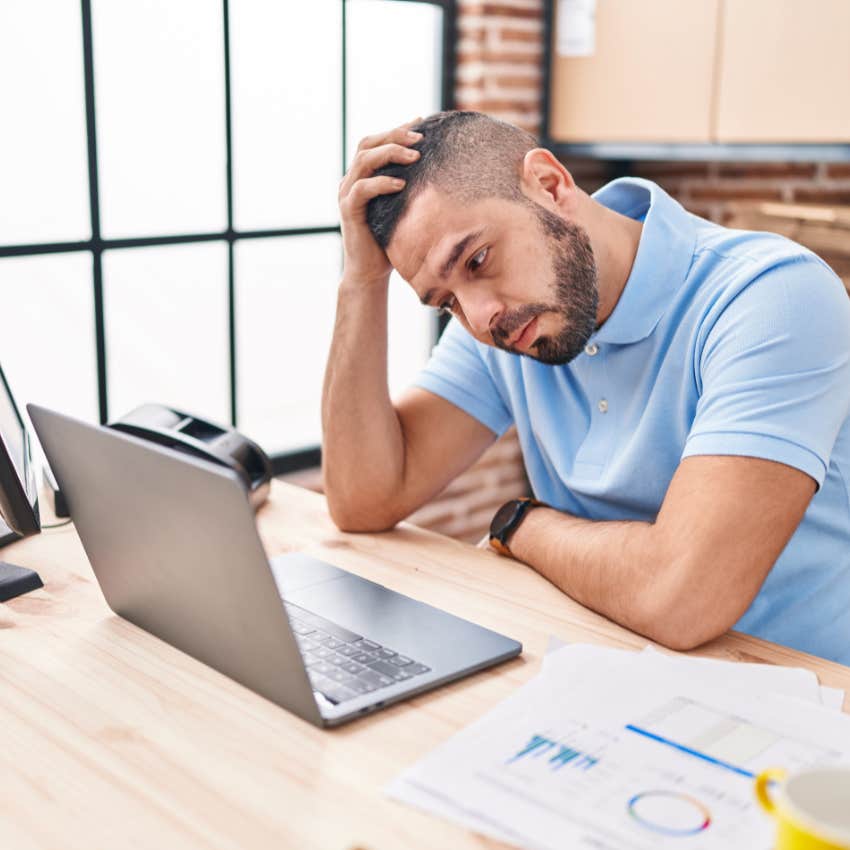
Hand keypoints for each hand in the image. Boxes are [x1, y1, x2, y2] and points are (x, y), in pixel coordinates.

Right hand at [338, 119, 421, 287]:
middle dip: (394, 135)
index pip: (376, 142)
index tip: (421, 121)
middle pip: (367, 143)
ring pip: (363, 160)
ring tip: (415, 156)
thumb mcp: (402, 210)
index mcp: (362, 177)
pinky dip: (382, 183)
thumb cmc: (389, 242)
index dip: (396, 129)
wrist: (369, 273)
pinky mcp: (348, 212)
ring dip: (390, 153)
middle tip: (420, 137)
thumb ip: (410, 189)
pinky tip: (402, 184)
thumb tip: (439, 173)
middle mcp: (350, 181)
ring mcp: (346, 195)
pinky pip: (362, 189)